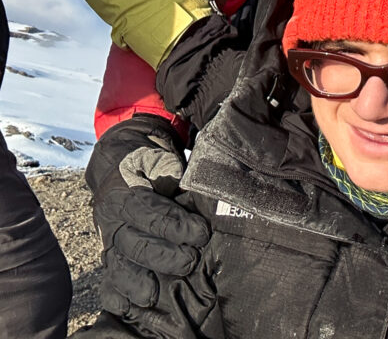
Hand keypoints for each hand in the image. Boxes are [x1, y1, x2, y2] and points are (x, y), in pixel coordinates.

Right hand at [86, 116, 210, 318]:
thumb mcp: (159, 159)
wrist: (119, 162)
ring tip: (153, 296)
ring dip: (136, 283)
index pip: (150, 214)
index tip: (201, 234)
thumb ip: (172, 173)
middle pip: (135, 245)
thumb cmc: (149, 163)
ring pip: (117, 266)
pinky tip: (126, 308)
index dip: (176, 226)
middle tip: (190, 262)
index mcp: (125, 194)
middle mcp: (111, 220)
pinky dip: (114, 296)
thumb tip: (187, 187)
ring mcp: (107, 241)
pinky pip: (106, 279)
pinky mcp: (108, 255)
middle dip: (164, 257)